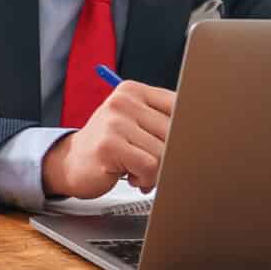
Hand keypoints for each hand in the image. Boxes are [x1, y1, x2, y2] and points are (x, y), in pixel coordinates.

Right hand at [42, 79, 175, 197]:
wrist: (70, 163)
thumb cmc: (109, 146)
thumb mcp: (134, 124)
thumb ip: (162, 122)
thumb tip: (200, 134)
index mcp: (133, 91)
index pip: (178, 104)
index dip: (186, 130)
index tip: (185, 145)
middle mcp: (124, 101)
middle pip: (174, 131)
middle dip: (169, 156)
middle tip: (154, 165)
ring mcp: (115, 122)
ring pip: (164, 152)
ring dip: (157, 171)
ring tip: (139, 171)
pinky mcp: (109, 145)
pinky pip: (150, 166)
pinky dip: (146, 178)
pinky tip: (132, 176)